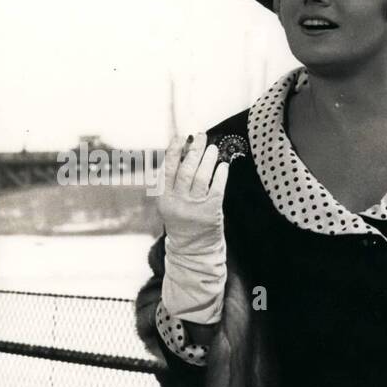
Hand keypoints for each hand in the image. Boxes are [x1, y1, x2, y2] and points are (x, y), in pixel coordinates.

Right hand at [158, 132, 227, 252]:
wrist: (192, 249)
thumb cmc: (182, 220)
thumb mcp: (170, 203)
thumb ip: (173, 182)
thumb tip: (183, 152)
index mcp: (164, 198)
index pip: (167, 169)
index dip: (174, 150)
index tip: (181, 136)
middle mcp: (177, 202)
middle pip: (186, 170)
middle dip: (194, 150)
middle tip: (201, 136)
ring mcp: (194, 208)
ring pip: (201, 177)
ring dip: (208, 159)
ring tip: (213, 148)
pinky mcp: (211, 213)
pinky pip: (217, 189)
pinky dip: (220, 175)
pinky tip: (223, 165)